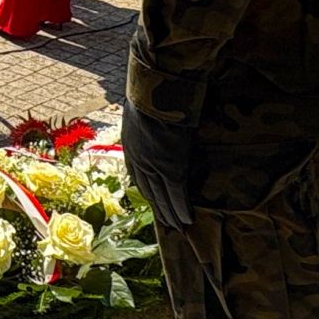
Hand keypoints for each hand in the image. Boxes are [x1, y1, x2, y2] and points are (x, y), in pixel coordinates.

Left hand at [120, 101, 194, 229]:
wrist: (157, 91)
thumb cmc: (152, 94)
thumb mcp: (140, 110)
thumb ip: (145, 123)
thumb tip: (152, 121)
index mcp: (130, 146)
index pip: (138, 176)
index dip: (147, 192)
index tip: (153, 203)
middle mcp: (139, 160)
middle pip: (149, 191)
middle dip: (158, 208)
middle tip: (167, 224)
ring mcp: (154, 166)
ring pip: (162, 197)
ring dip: (170, 215)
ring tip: (178, 227)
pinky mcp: (171, 169)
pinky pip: (177, 195)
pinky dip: (182, 209)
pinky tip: (188, 220)